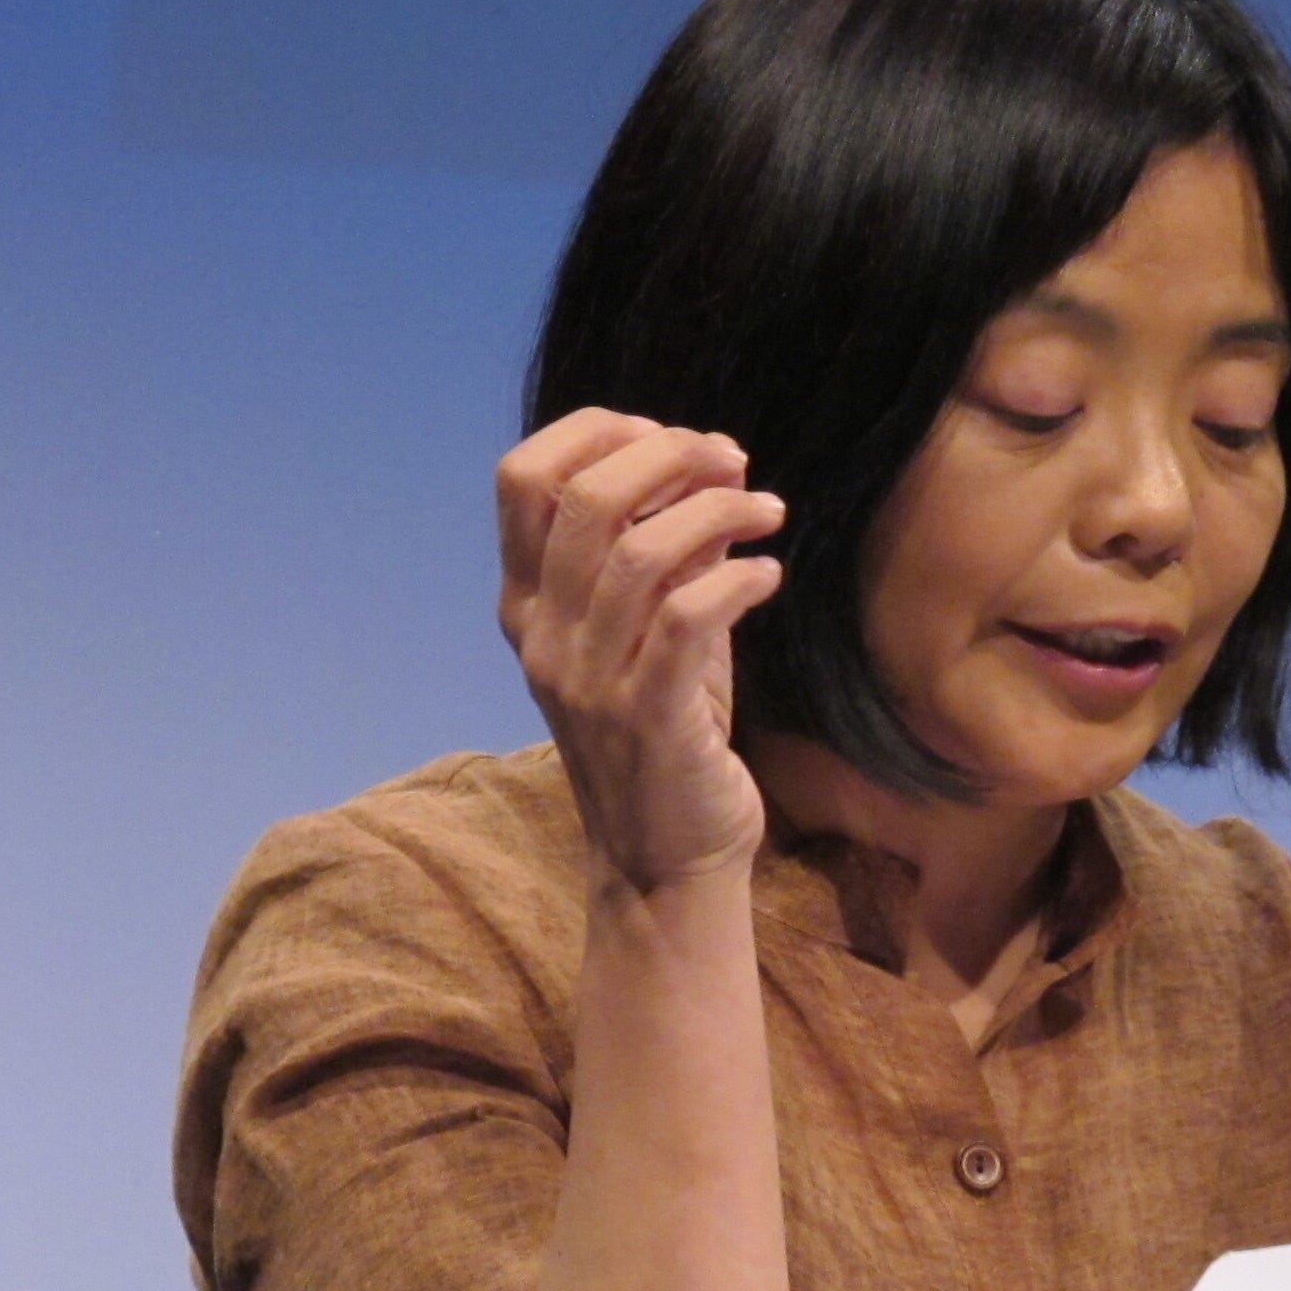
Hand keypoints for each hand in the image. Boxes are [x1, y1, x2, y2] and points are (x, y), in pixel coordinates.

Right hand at [497, 409, 786, 894]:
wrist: (667, 858)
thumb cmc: (667, 733)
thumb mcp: (651, 631)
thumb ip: (665, 551)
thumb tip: (712, 463)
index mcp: (527, 604)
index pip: (521, 478)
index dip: (595, 432)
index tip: (669, 437)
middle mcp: (544, 636)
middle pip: (583, 496)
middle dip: (668, 456)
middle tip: (733, 464)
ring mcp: (588, 679)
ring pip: (638, 550)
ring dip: (717, 512)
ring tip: (767, 513)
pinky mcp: (646, 718)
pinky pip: (687, 616)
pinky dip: (737, 579)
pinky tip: (769, 576)